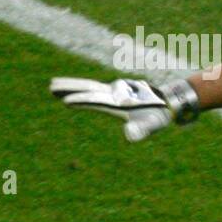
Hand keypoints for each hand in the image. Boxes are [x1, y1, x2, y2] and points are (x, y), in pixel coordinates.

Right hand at [50, 77, 198, 141]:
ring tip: (54, 85)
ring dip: (73, 85)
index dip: (81, 100)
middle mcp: (115, 93)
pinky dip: (84, 88)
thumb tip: (129, 135)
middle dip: (70, 87)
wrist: (170, 101)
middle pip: (88, 88)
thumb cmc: (160, 116)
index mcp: (119, 102)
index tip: (66, 101)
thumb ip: (142, 130)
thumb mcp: (153, 125)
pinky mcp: (117, 92)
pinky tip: (78, 90)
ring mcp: (115, 91)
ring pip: (90, 86)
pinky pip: (96, 88)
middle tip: (50, 85)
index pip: (96, 100)